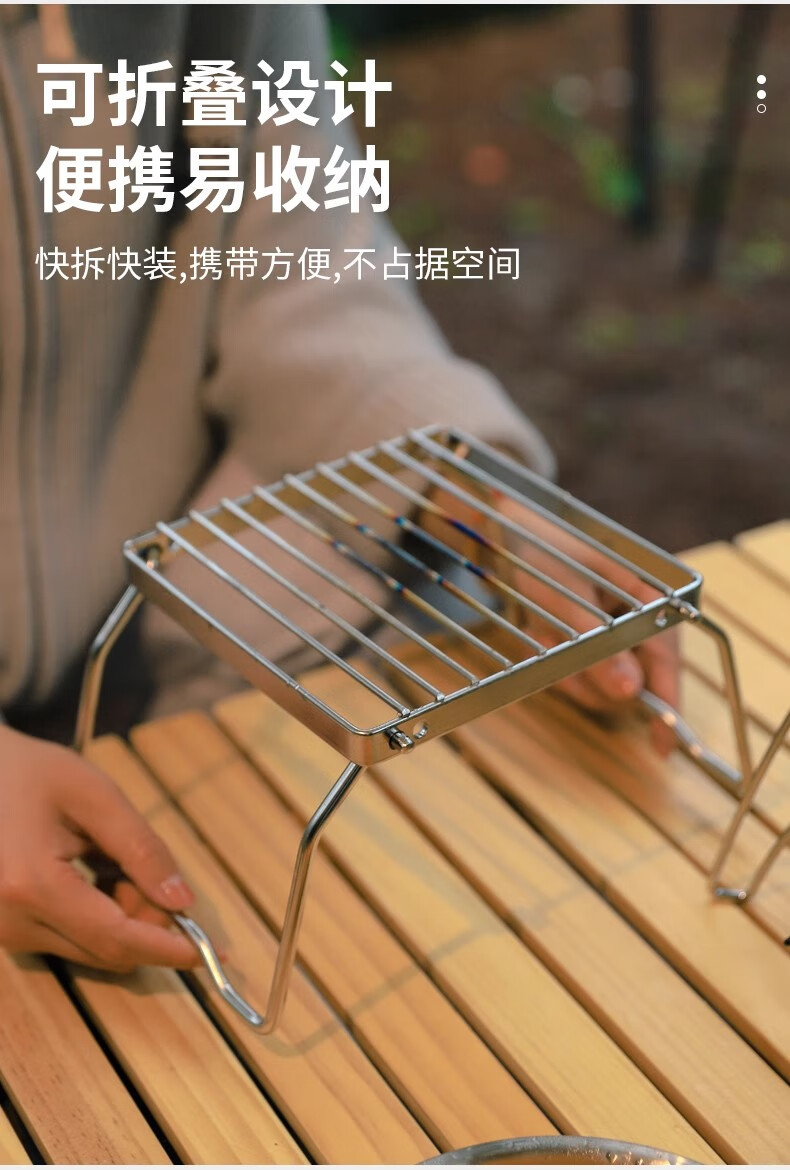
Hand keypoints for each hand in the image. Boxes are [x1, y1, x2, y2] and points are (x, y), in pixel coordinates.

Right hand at [0, 725, 201, 971]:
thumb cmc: (33, 773)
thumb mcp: (96, 797)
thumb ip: (142, 849)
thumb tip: (181, 901)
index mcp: (32, 885)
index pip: (115, 937)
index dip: (166, 950)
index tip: (209, 954)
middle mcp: (12, 922)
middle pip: (107, 950)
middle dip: (147, 921)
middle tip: (148, 870)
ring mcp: (5, 933)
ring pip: (92, 949)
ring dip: (122, 917)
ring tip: (110, 859)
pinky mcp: (7, 933)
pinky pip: (71, 940)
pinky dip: (98, 916)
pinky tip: (91, 872)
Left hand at [491, 494, 678, 755]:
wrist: (500, 525)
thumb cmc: (538, 545)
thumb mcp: (565, 593)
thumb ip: (598, 644)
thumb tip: (631, 692)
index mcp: (651, 592)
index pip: (667, 658)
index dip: (668, 704)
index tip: (664, 745)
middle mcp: (639, 614)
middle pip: (634, 678)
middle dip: (593, 678)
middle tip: (559, 653)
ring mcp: (614, 628)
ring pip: (604, 681)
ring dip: (570, 670)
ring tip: (545, 634)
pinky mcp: (589, 637)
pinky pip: (579, 669)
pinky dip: (557, 662)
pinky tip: (541, 635)